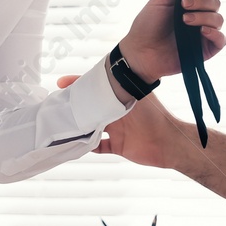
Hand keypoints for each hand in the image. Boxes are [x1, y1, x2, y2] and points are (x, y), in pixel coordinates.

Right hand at [57, 74, 191, 170]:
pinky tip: (77, 145)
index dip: (78, 84)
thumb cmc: (155, 115)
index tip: (61, 83)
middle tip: (56, 107)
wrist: (169, 142)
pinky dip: (88, 147)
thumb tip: (95, 78)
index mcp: (119, 96)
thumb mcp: (132, 97)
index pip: (95, 87)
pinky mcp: (118, 145)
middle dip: (75, 107)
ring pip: (92, 128)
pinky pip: (99, 146)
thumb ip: (115, 89)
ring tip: (62, 126)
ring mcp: (116, 129)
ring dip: (79, 127)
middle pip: (90, 108)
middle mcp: (116, 111)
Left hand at [117, 0, 225, 82]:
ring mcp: (203, 32)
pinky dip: (215, 33)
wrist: (140, 52)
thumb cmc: (147, 26)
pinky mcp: (206, 49)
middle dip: (202, 0)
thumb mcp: (160, 0)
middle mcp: (200, 15)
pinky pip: (221, 39)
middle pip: (215, 2)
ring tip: (184, 21)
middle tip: (184, 5)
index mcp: (190, 1)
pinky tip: (202, 31)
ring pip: (218, 19)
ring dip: (203, 16)